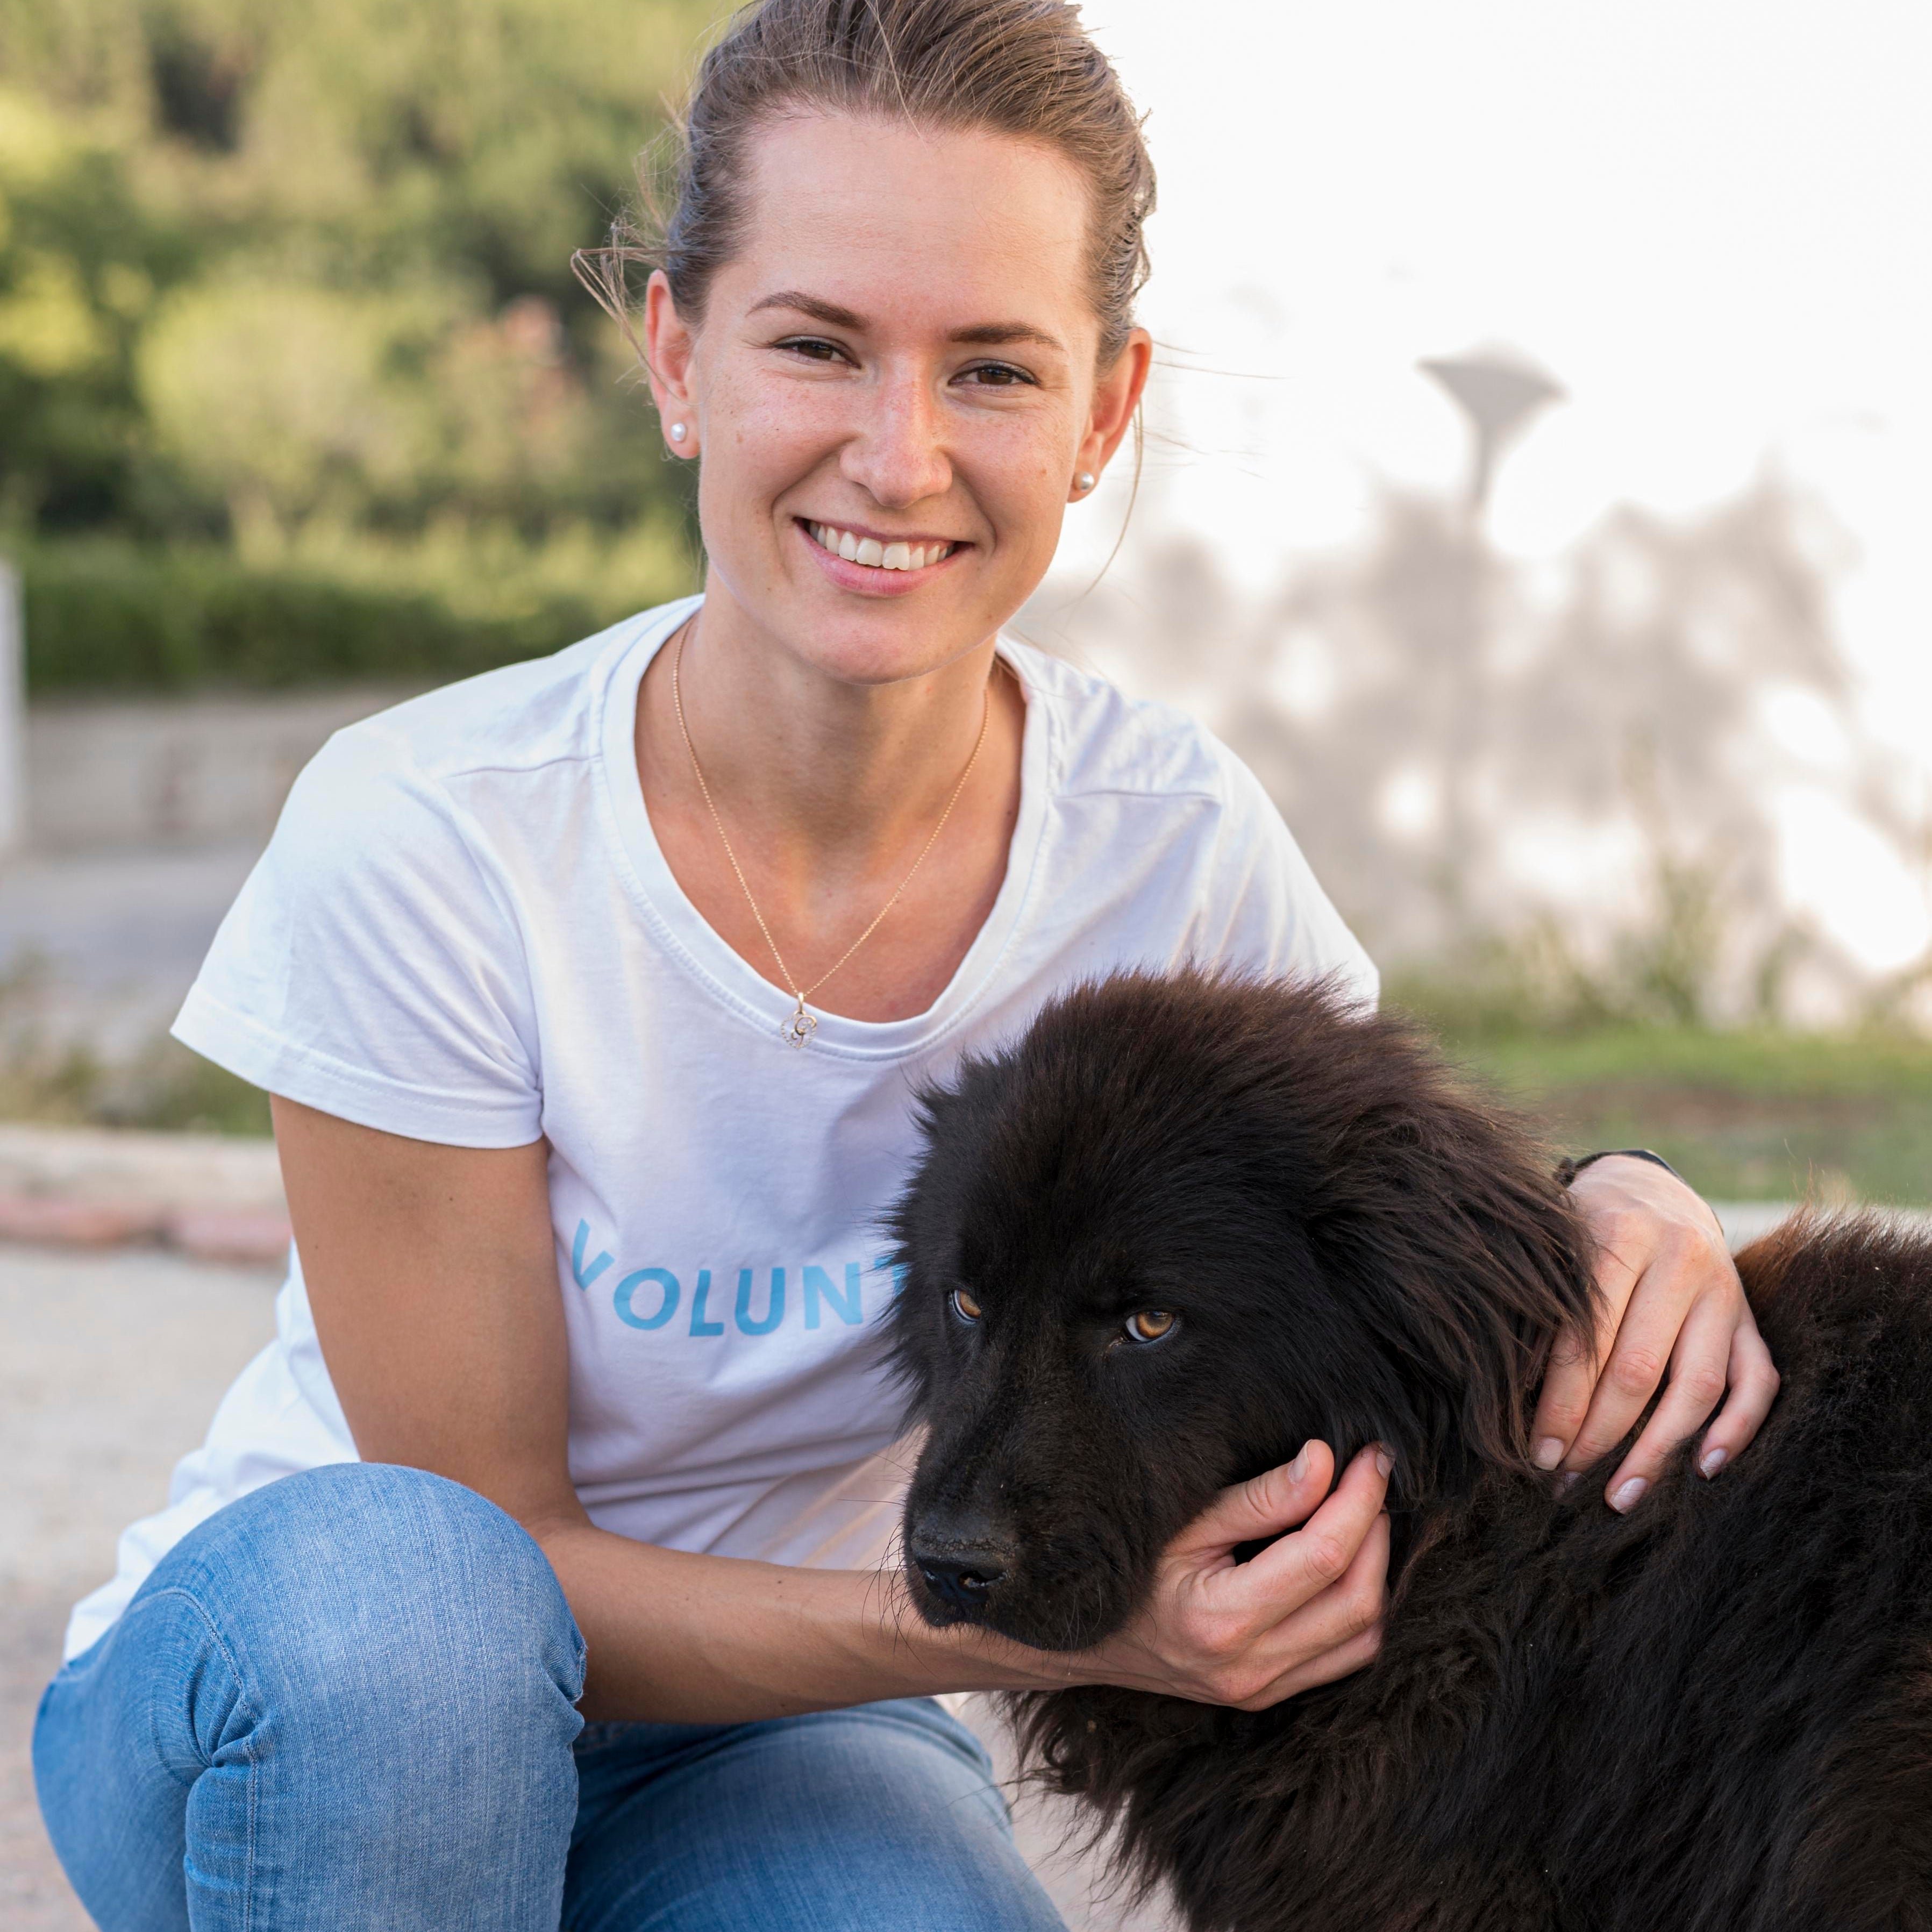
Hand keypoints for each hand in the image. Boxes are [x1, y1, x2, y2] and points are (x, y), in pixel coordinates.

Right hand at [1077, 1441, 1388, 1710]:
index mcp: (1220, 1619)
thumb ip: (1257, 1499)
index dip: (1357, 1500)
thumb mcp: (1182, 1522)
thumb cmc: (1128, 1564)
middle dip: (1376, 1530)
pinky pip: (1347, 1656)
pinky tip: (1350, 1564)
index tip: (1369, 1455)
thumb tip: (1324, 1463)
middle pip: (1356, 1601)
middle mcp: (1249, 1667)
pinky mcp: (1272, 1694)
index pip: (1323, 1557)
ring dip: (1376, 1571)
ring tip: (1362, 1516)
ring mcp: (1263, 1689)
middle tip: (1371, 1477)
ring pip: (1364, 1636)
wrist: (1085, 1640)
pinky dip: (1362, 1608)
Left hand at [1534, 1155, 1779, 1511]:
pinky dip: (1737, 1429)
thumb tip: (1510, 1396)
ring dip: (1657, 1450)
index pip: (1586, 1338)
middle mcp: (1681, 1260)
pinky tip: (1704, 1468)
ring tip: (1620, 1497)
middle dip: (1597, 1435)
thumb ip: (1544, 1307)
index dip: (1558, 1403)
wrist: (1651, 1189)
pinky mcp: (1751, 1317)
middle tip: (1563, 1480)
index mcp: (1622, 1234)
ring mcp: (1725, 1291)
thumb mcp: (1558, 1246)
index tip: (1534, 1453)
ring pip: (1699, 1385)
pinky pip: (1758, 1381)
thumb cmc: (1584, 1227)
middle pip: (1638, 1369)